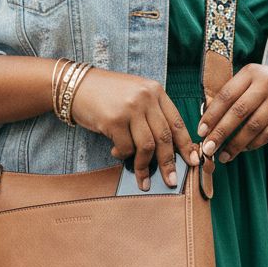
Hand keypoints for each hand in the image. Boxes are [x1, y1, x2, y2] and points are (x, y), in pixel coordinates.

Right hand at [69, 69, 198, 190]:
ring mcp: (130, 108)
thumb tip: (167, 147)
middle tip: (171, 181)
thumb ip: (151, 113)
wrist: (74, 85)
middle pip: (164, 137)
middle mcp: (145, 97)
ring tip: (142, 178)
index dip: (186, 145)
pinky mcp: (114, 120)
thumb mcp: (135, 94)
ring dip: (144, 166)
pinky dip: (123, 155)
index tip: (193, 161)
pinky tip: (116, 151)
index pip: (177, 122)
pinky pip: (126, 148)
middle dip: (168, 163)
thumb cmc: (106, 94)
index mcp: (155, 90)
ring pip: (147, 146)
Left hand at [196, 62, 267, 161]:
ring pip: (254, 126)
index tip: (201, 132)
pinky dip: (254, 143)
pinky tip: (243, 149)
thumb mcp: (250, 80)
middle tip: (208, 149)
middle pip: (239, 112)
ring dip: (236, 144)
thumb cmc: (266, 83)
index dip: (212, 115)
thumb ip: (231, 95)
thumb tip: (206, 120)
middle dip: (220, 133)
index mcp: (251, 72)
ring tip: (224, 155)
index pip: (226, 95)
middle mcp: (267, 83)